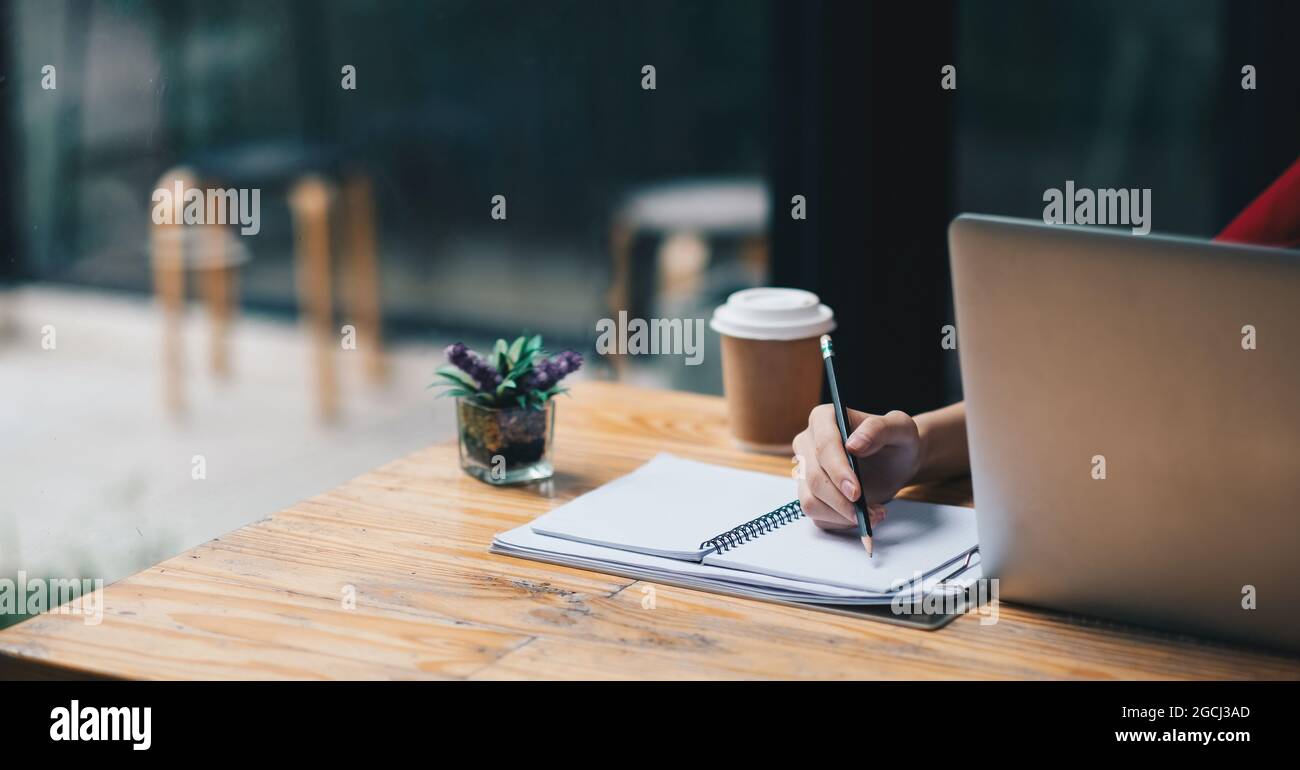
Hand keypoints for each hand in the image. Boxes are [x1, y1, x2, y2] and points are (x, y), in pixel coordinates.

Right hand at [791, 405, 923, 530]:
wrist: (896, 463)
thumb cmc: (897, 441)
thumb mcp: (900, 428)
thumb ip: (879, 429)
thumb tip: (853, 444)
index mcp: (823, 419)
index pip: (823, 446)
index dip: (838, 471)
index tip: (856, 492)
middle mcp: (807, 444)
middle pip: (814, 478)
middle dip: (842, 501)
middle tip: (872, 513)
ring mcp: (805, 471)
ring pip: (810, 501)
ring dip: (842, 515)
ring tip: (875, 514)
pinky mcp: (811, 494)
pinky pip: (818, 516)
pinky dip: (842, 522)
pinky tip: (865, 516)